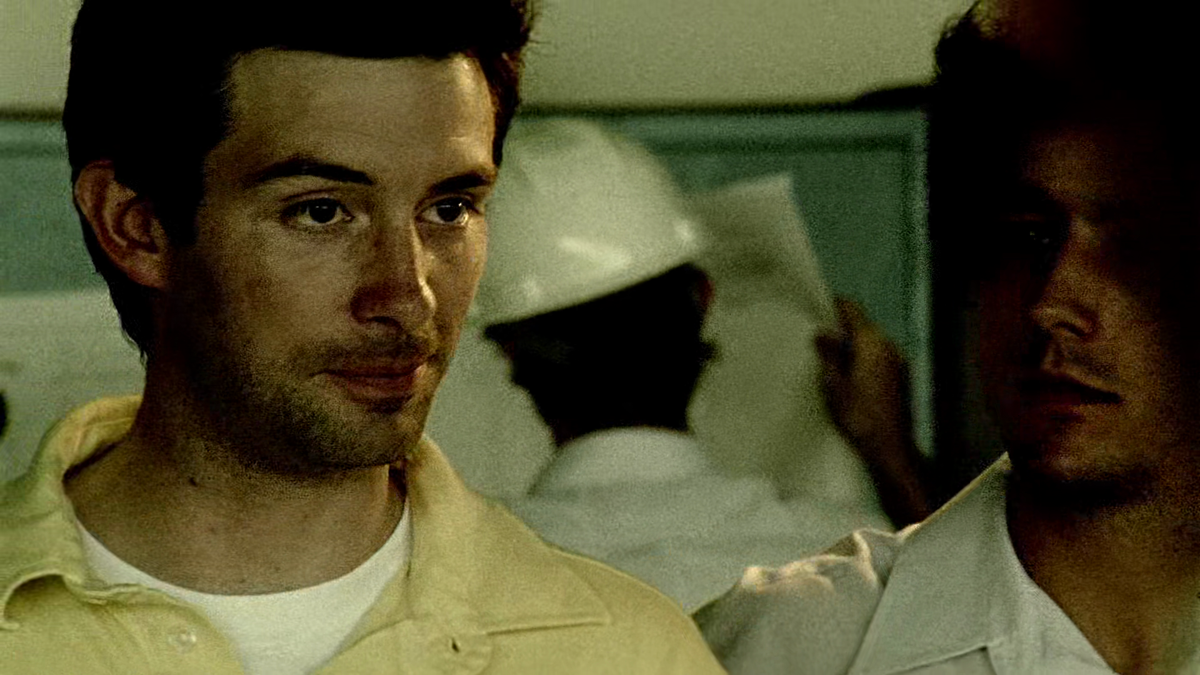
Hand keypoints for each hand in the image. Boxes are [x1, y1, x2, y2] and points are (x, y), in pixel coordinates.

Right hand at [814, 298, 911, 459]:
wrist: (891, 446)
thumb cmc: (860, 415)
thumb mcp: (834, 384)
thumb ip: (829, 355)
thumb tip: (822, 333)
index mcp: (871, 343)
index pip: (853, 311)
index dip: (836, 305)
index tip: (819, 304)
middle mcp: (889, 346)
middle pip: (863, 326)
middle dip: (842, 328)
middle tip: (818, 336)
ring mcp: (899, 361)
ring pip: (872, 343)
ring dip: (854, 345)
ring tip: (831, 358)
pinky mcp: (902, 377)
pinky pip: (880, 358)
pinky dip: (864, 359)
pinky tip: (850, 375)